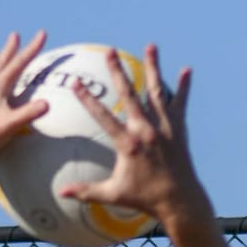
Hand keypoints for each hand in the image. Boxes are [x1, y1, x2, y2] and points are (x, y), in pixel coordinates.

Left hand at [0, 32, 51, 168]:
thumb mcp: (9, 126)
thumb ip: (27, 114)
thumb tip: (46, 104)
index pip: (19, 63)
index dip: (32, 48)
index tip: (42, 33)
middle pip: (1, 63)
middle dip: (10, 49)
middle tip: (14, 35)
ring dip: (1, 63)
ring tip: (4, 58)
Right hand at [62, 44, 202, 222]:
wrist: (178, 200)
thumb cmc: (144, 198)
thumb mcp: (112, 194)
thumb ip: (85, 192)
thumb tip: (60, 193)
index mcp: (128, 144)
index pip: (103, 116)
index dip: (87, 99)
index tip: (76, 83)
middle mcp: (146, 130)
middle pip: (129, 94)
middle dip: (118, 71)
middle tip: (110, 51)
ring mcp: (164, 127)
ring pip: (157, 91)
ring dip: (153, 67)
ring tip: (150, 46)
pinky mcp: (179, 128)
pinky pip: (180, 103)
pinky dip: (183, 86)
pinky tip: (186, 70)